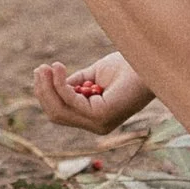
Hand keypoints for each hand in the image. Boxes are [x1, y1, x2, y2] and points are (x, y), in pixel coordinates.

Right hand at [32, 51, 151, 134]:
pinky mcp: (102, 116)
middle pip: (56, 115)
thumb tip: (51, 83)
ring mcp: (99, 124)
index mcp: (95, 119)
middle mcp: (97, 126)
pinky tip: (58, 68)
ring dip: (48, 88)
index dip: (46, 94)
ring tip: (45, 67)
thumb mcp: (92, 76)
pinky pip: (71, 101)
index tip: (42, 72)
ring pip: (59, 110)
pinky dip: (60, 84)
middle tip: (39, 69)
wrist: (150, 62)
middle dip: (43, 92)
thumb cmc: (127, 68)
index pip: (61, 113)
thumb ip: (73, 84)